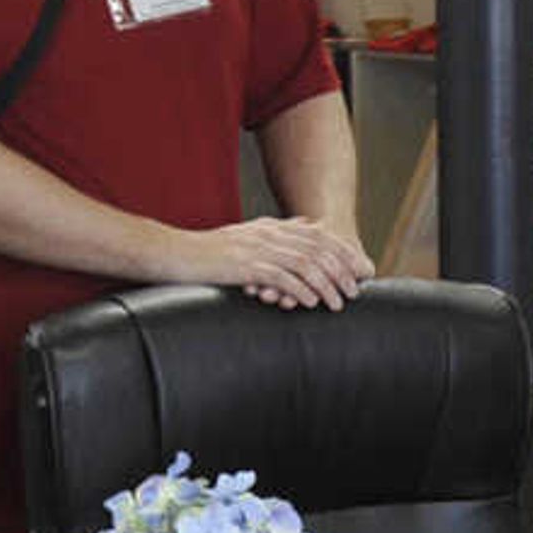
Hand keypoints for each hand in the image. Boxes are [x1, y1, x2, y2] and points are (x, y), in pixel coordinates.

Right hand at [183, 217, 370, 310]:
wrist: (173, 253)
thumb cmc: (205, 257)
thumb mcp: (241, 244)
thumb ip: (268, 244)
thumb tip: (295, 254)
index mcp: (270, 228)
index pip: (317, 235)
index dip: (342, 251)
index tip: (360, 269)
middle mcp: (268, 234)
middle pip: (317, 248)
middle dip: (341, 270)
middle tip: (355, 291)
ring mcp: (256, 248)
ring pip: (304, 263)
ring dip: (325, 284)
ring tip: (338, 303)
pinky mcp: (244, 265)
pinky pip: (280, 277)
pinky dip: (299, 290)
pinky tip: (310, 303)